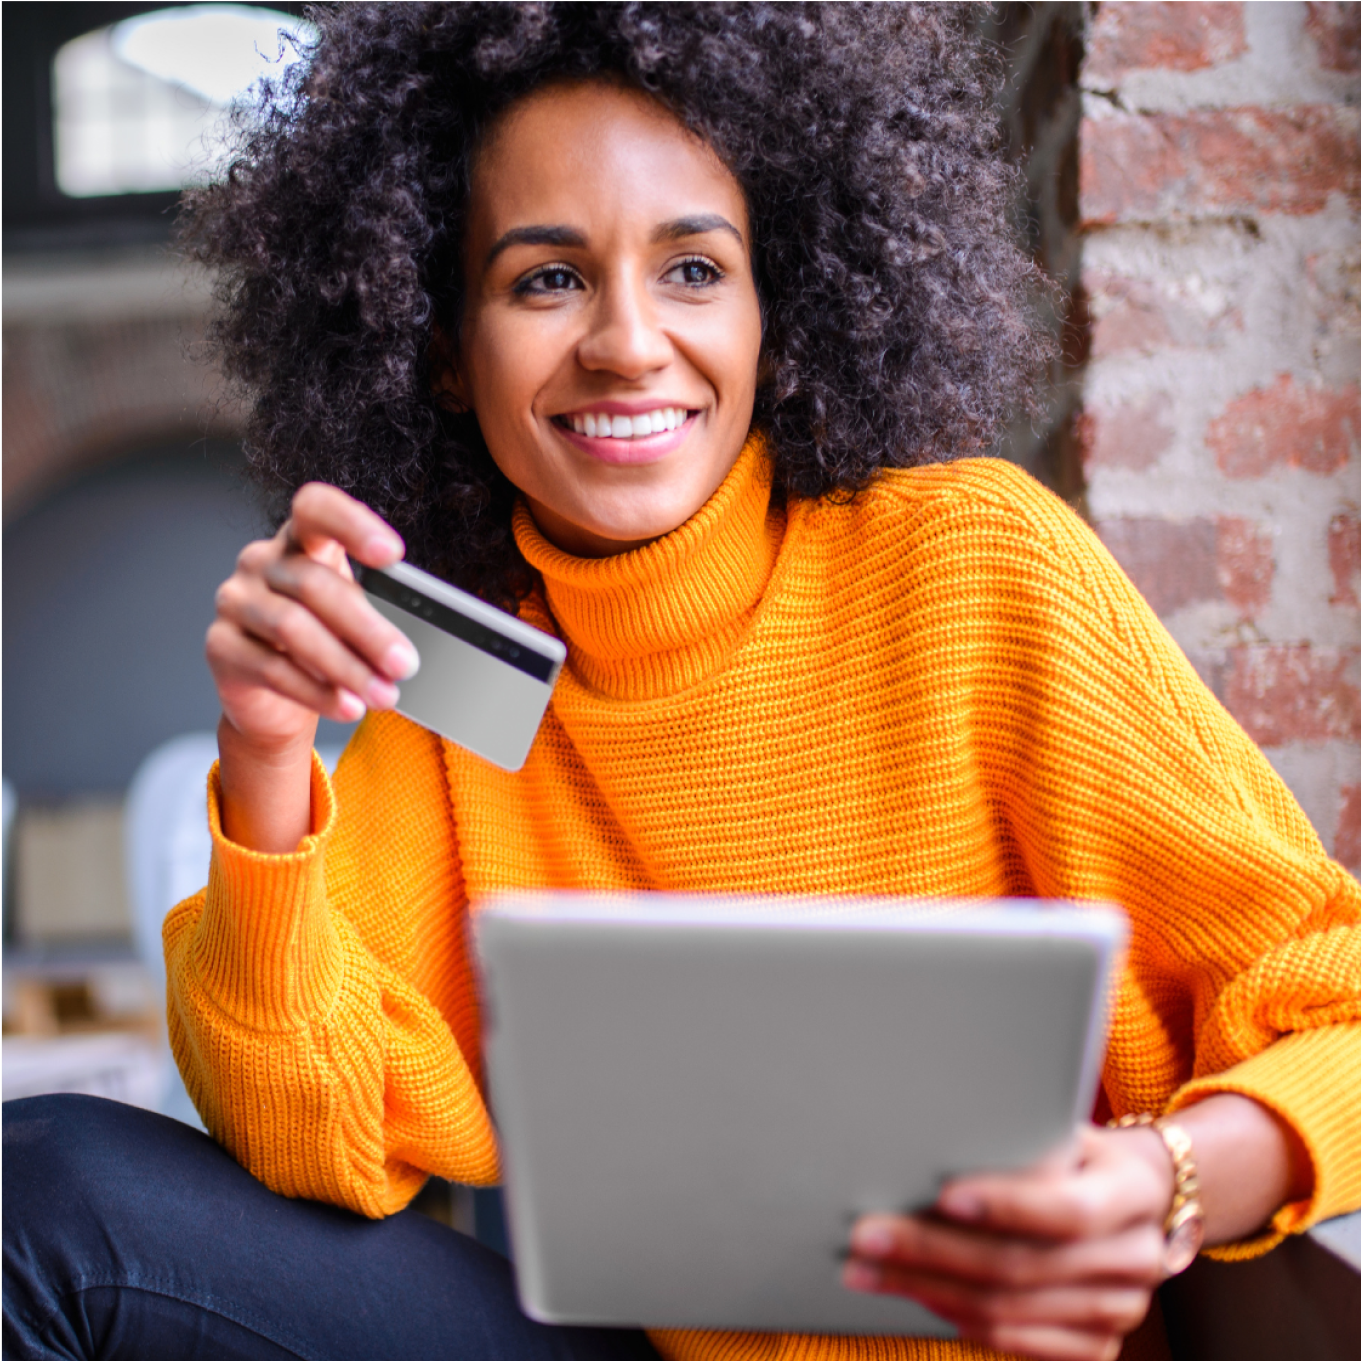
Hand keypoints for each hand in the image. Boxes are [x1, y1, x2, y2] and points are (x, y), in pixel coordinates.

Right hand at [207, 482, 418, 850]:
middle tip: (405, 663)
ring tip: (384, 693)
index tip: (393, 555)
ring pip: (292, 628)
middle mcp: (261, 562)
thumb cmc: (324, 642)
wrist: (275, 699)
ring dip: (346, 666)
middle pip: (314, 584)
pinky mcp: (220, 646)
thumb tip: (414, 641)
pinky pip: (272, 668)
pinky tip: (349, 706)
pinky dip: (318, 692)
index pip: (315, 508)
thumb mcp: (353, 619)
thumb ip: (377, 612)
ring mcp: (235, 601)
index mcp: (299, 541)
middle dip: (368, 628)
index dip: (352, 524)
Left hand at [843, 1123, 1172, 1360]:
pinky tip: (914, 1293)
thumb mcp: (1062, 1127)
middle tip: (867, 1235)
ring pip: (1007, 1311)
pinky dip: (956, 1316)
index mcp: (1134, 1190)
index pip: (1069, 1208)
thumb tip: (932, 1138)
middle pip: (1022, 1266)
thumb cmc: (1076, 1148)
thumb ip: (1020, 1139)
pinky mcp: (1097, 1345)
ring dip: (925, 1289)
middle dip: (931, 1251)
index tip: (942, 1195)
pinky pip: (1014, 1342)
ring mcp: (1121, 1310)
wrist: (1135, 1195)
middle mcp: (1137, 1258)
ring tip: (868, 1268)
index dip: (1006, 1204)